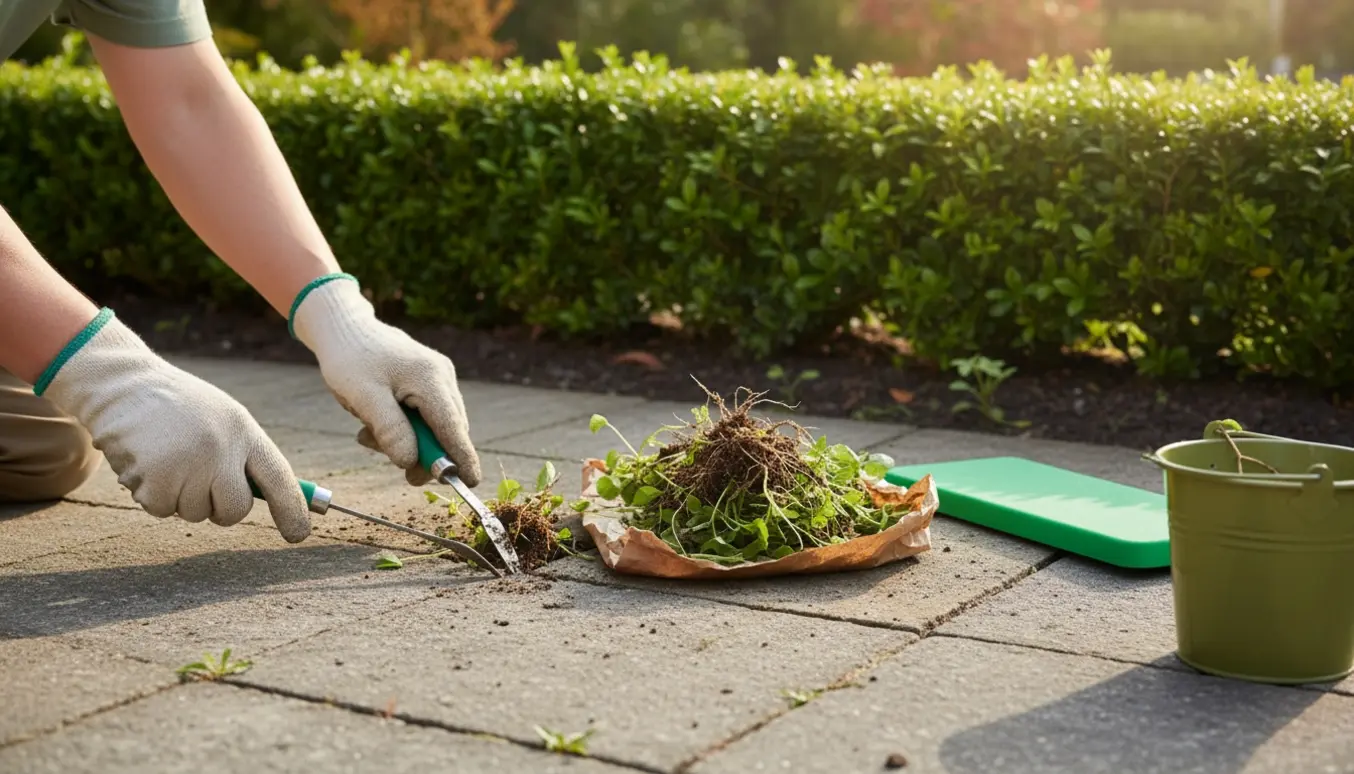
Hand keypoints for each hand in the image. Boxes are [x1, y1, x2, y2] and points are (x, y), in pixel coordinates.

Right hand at [39, 310, 310, 540]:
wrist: (123, 384)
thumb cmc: (178, 407)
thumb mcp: (222, 419)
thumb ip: (243, 456)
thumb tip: (267, 499)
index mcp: (244, 431)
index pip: (278, 478)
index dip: (292, 509)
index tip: (299, 535)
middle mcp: (222, 449)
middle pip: (235, 509)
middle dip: (219, 508)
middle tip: (199, 481)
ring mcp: (189, 465)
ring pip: (195, 513)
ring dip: (179, 497)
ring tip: (167, 457)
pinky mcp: (155, 478)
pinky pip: (161, 510)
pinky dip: (152, 495)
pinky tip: (146, 462)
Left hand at [291, 276, 480, 487]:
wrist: (342, 326)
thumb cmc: (349, 358)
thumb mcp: (363, 397)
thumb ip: (390, 430)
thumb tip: (410, 462)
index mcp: (429, 379)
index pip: (452, 427)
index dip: (462, 458)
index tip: (472, 483)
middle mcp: (441, 376)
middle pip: (448, 430)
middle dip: (426, 455)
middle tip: (402, 473)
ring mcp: (438, 376)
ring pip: (436, 425)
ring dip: (410, 441)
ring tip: (369, 435)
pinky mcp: (429, 380)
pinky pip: (426, 415)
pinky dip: (406, 428)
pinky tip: (376, 423)